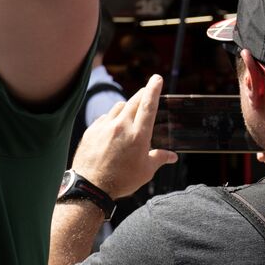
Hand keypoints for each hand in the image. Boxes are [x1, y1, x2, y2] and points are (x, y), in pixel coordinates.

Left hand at [71, 75, 177, 202]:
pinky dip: (112, 117)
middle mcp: (121, 126)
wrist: (91, 186)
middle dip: (143, 93)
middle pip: (134, 101)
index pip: (148, 105)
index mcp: (138, 135)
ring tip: (132, 112)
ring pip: (118, 107)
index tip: (156, 78)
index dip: (153, 89)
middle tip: (147, 90)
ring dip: (127, 106)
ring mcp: (104, 126)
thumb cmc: (122, 180)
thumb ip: (160, 158)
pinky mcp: (91, 130)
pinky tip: (114, 125)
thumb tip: (173, 156)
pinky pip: (105, 117)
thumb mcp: (146, 171)